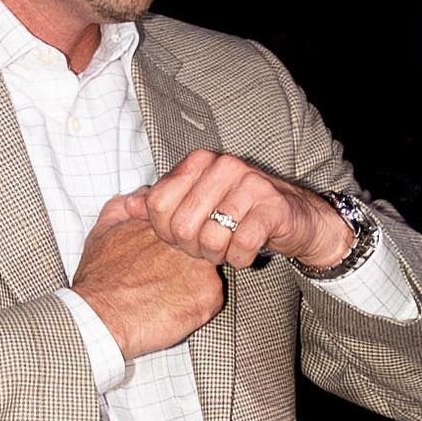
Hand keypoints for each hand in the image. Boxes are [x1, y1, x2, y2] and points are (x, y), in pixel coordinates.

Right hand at [71, 194, 226, 359]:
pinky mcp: (210, 295)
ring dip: (195, 284)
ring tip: (167, 297)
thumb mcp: (103, 231)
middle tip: (164, 279)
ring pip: (210, 272)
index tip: (162, 258)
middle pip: (201, 247)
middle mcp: (189, 239)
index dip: (175, 244)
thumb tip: (141, 197)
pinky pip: (214, 298)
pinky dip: (198, 307)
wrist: (103, 317)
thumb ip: (123, 207)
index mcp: (166, 223)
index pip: (186, 224)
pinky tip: (174, 311)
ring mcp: (203, 266)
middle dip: (189, 261)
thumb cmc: (100, 281)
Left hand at [139, 147, 350, 272]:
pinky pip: (241, 245)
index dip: (166, 233)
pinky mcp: (273, 207)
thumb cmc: (239, 214)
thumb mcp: (197, 205)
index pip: (158, 205)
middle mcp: (223, 166)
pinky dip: (241, 259)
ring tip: (228, 248)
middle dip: (193, 249)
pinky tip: (246, 252)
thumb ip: (161, 204)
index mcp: (199, 161)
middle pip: (181, 226)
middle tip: (209, 248)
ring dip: (218, 255)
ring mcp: (250, 183)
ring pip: (210, 238)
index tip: (183, 238)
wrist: (294, 219)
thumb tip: (127, 205)